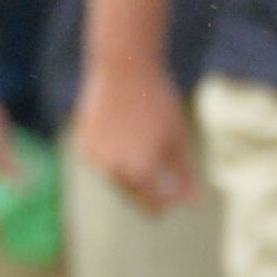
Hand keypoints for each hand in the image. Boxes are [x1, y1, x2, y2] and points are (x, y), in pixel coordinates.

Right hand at [72, 57, 199, 211]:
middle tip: (158, 152)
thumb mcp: (179, 140)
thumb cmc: (158, 104)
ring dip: (129, 167)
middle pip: (135, 190)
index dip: (168, 201)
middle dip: (149, 181)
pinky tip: (122, 130)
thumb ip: (185, 176)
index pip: (155, 203)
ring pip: (116, 176)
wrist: (123, 71)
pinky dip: (112, 153)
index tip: (174, 192)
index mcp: (142, 172)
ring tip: (140, 135)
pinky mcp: (83, 144)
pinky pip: (102, 160)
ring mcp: (94, 158)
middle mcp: (114, 170)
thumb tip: (194, 205)